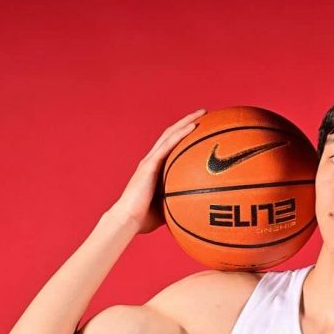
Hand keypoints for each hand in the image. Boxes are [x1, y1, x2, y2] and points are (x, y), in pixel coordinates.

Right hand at [110, 108, 206, 234]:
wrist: (128, 220)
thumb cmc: (145, 219)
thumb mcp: (168, 207)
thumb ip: (179, 202)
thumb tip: (199, 208)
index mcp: (155, 169)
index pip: (171, 146)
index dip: (183, 135)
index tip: (201, 128)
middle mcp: (152, 161)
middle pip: (171, 134)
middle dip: (188, 122)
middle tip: (205, 114)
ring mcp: (150, 161)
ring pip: (170, 135)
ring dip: (186, 122)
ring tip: (203, 113)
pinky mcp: (149, 165)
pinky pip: (167, 145)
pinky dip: (180, 134)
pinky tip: (193, 127)